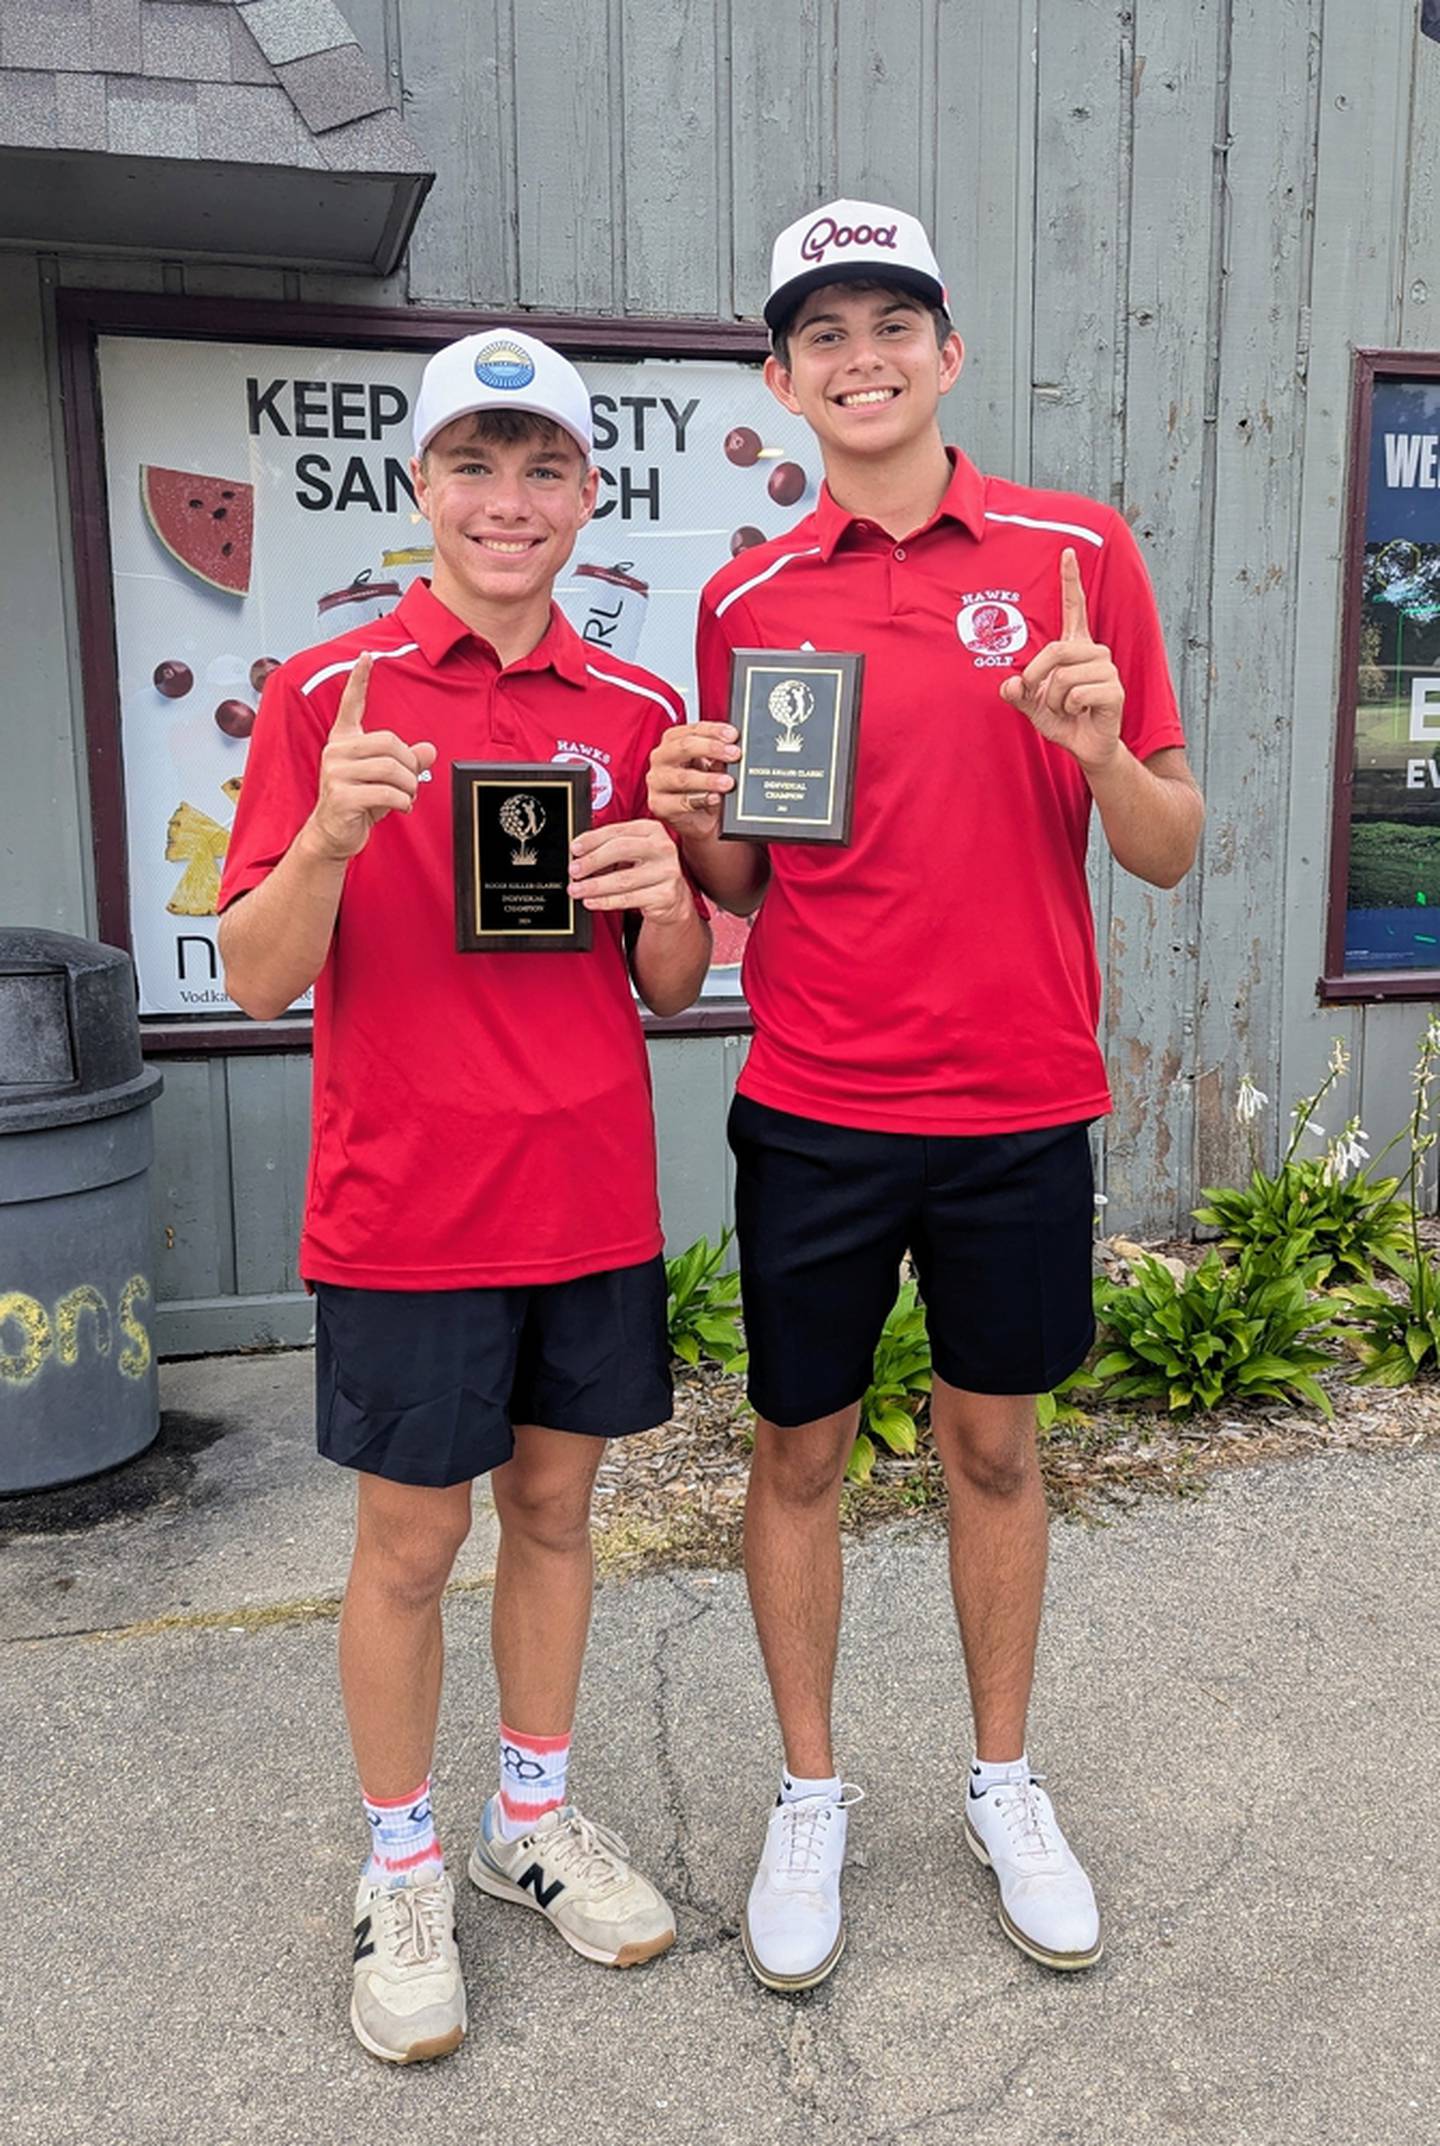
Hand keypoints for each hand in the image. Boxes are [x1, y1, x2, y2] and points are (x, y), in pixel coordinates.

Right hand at [305, 654, 437, 861]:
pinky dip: (403, 802)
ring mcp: (335, 773)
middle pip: (389, 742)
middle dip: (409, 765)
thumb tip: (430, 750)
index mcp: (343, 741)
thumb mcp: (385, 779)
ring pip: (391, 768)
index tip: (366, 656)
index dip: (359, 680)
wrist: (333, 834)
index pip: (351, 704)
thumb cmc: (358, 803)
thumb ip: (406, 762)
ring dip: (409, 786)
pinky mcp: (341, 796)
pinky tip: (401, 807)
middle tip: (411, 783)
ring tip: (407, 797)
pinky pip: (386, 792)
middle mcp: (336, 752)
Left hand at [568, 818, 694, 925]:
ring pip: (623, 879)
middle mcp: (662, 848)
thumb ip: (608, 847)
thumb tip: (578, 854)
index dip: (592, 840)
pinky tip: (591, 901)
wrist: (672, 897)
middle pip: (621, 850)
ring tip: (576, 889)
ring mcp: (667, 872)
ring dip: (594, 885)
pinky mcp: (665, 896)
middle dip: (593, 860)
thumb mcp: (631, 851)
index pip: (617, 831)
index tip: (574, 849)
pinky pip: (629, 899)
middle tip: (574, 870)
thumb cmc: (645, 869)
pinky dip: (605, 901)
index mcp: (652, 830)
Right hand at [646, 721, 741, 834]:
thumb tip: (734, 749)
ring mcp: (657, 781)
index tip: (733, 735)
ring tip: (727, 782)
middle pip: (683, 747)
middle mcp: (662, 758)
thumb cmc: (702, 788)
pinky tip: (714, 798)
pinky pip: (680, 802)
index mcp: (673, 742)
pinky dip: (700, 800)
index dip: (714, 731)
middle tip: (734, 755)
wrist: (698, 820)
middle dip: (711, 749)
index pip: (693, 730)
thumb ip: (720, 757)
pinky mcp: (659, 804)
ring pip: (682, 777)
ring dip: (708, 779)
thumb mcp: (713, 767)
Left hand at [999, 549, 1123, 768]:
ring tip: (1066, 708)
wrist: (1086, 745)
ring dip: (1054, 700)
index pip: (1075, 607)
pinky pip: (1077, 694)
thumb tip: (1009, 685)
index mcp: (1075, 647)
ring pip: (1063, 677)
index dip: (1070, 580)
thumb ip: (1017, 693)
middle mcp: (1094, 652)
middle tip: (1039, 696)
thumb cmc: (1062, 719)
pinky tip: (1080, 713)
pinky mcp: (1115, 690)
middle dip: (1037, 678)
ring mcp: (1107, 670)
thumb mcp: (1031, 705)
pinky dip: (1069, 709)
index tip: (1066, 552)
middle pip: (1055, 650)